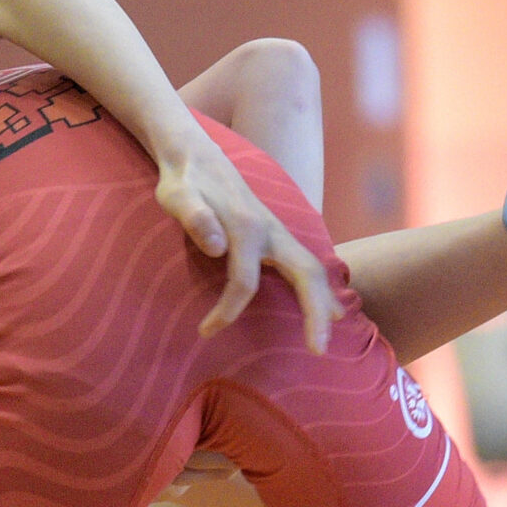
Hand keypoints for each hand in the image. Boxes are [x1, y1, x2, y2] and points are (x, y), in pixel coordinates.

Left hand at [155, 131, 339, 352]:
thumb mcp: (177, 196)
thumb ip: (195, 217)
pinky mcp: (277, 236)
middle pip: (306, 274)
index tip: (205, 331)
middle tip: (318, 350)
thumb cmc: (184, 182)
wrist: (197, 156)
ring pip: (313, 268)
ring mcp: (278, 233)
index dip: (226, 311)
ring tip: (329, 334)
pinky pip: (307, 264)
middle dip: (314, 312)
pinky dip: (319, 288)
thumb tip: (218, 247)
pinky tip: (329, 308)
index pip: (244, 282)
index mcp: (246, 227)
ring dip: (324, 302)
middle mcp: (271, 231)